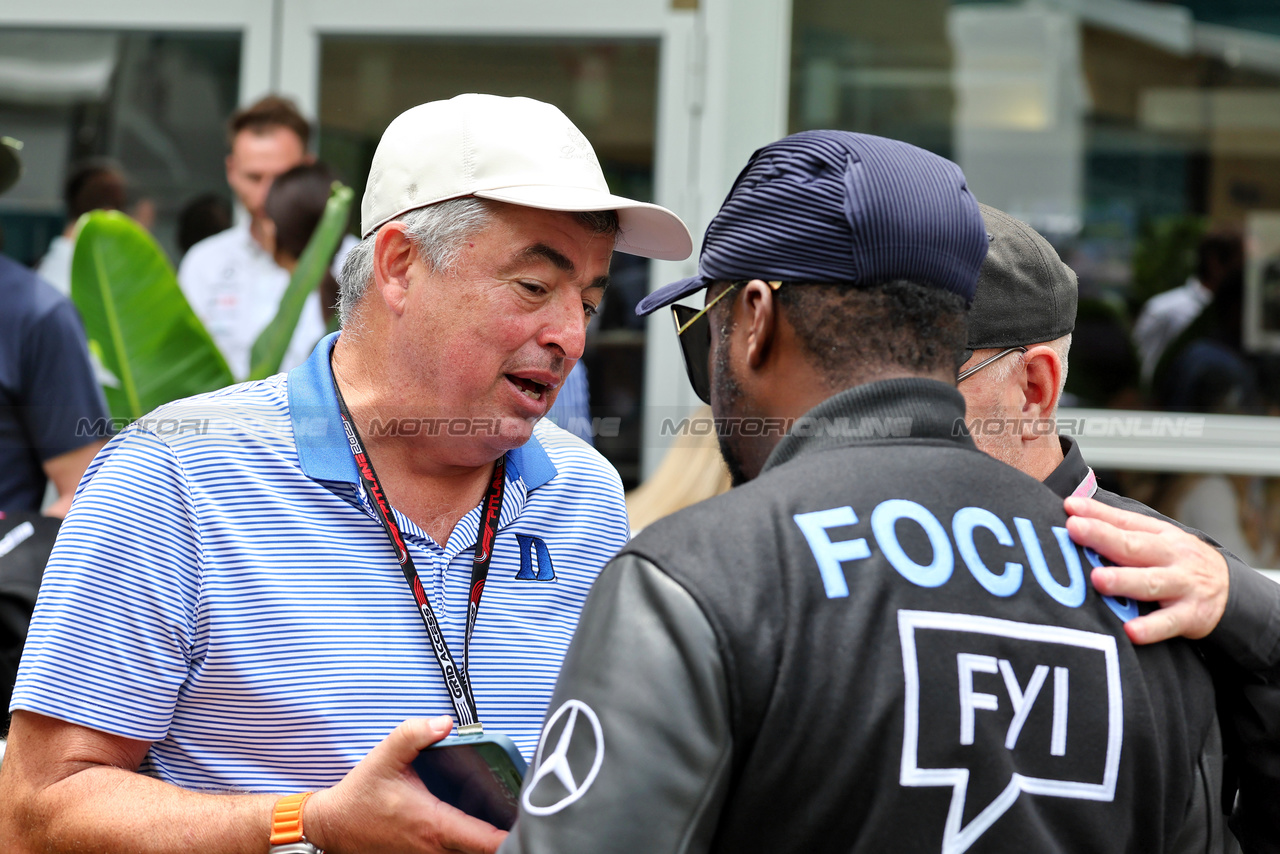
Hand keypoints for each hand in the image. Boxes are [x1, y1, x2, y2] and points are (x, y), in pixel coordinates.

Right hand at [306, 716, 507, 853]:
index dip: (511, 835)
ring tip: (503, 813)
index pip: (486, 841)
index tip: (527, 820)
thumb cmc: (361, 796)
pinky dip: (469, 842)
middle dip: (506, 834)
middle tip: (520, 809)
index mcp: (434, 824)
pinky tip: (475, 820)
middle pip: (485, 851)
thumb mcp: (385, 757)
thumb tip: (445, 723)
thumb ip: (415, 734)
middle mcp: (436, 848)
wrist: (333, 827)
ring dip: (487, 839)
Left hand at [1064, 495, 1228, 643]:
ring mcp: (1182, 585)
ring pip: (1151, 583)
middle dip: (1103, 537)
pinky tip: (1131, 631)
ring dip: (1124, 581)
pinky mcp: (1191, 616)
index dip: (1097, 513)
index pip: (1124, 521)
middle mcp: (1171, 556)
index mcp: (1159, 535)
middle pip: (1134, 546)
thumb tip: (1073, 507)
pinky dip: (1151, 628)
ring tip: (1099, 579)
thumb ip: (1118, 526)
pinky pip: (1169, 623)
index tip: (1070, 508)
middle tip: (1075, 529)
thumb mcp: (1157, 538)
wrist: (1232, 591)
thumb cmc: (1176, 562)